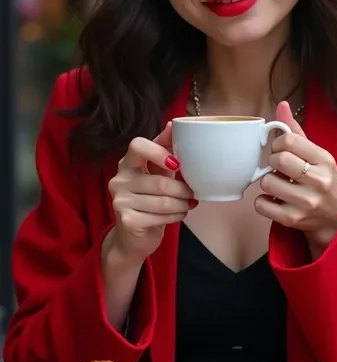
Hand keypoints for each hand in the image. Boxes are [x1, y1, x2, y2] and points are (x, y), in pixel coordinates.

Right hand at [106, 123, 195, 261]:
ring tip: (187, 205)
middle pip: (159, 181)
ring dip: (182, 205)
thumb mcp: (157, 171)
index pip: (137, 146)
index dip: (159, 152)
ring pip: (163, 201)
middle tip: (192, 193)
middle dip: (182, 190)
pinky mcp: (126, 220)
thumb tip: (174, 124)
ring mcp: (119, 200)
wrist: (133, 236)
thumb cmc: (149, 198)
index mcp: (127, 163)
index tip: (177, 164)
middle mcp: (119, 180)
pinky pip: (160, 217)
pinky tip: (177, 215)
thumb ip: (164, 149)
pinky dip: (175, 217)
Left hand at [254, 102, 336, 252]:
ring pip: (267, 182)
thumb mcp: (317, 154)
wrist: (336, 218)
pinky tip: (275, 199)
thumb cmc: (322, 180)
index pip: (289, 140)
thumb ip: (296, 131)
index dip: (279, 143)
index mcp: (325, 160)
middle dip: (273, 161)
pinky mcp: (293, 220)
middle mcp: (318, 181)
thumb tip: (282, 105)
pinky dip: (263, 201)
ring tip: (280, 184)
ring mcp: (306, 202)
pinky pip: (261, 204)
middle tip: (280, 167)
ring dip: (268, 181)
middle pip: (278, 160)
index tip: (282, 150)